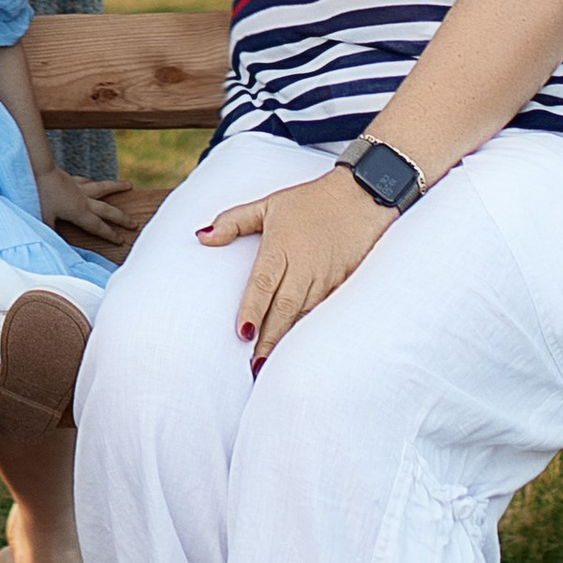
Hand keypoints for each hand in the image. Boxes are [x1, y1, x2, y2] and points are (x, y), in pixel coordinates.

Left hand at [39, 163, 147, 250]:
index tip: (122, 241)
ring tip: (130, 185)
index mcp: (79, 212)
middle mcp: (83, 200)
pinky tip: (91, 182)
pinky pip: (85, 181)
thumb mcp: (44, 218)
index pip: (98, 227)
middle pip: (107, 210)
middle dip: (121, 218)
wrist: (36, 169)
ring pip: (102, 188)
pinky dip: (90, 182)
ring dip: (117, 187)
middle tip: (134, 223)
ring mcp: (78, 187)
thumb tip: (54, 245)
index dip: (111, 235)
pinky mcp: (70, 178)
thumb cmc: (38, 195)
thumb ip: (51, 232)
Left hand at [197, 163, 396, 364]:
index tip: (243, 335)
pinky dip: (309, 329)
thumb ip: (234, 221)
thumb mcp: (268, 205)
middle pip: (283, 308)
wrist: (361, 197)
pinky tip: (299, 346)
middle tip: (254, 366)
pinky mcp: (342, 283)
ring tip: (270, 364)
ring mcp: (325, 277)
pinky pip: (323, 311)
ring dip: (287, 338)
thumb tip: (202, 235)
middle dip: (268, 339)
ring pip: (303, 314)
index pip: (263, 285)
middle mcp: (304, 266)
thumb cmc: (309, 202)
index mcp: (281, 247)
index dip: (253, 311)